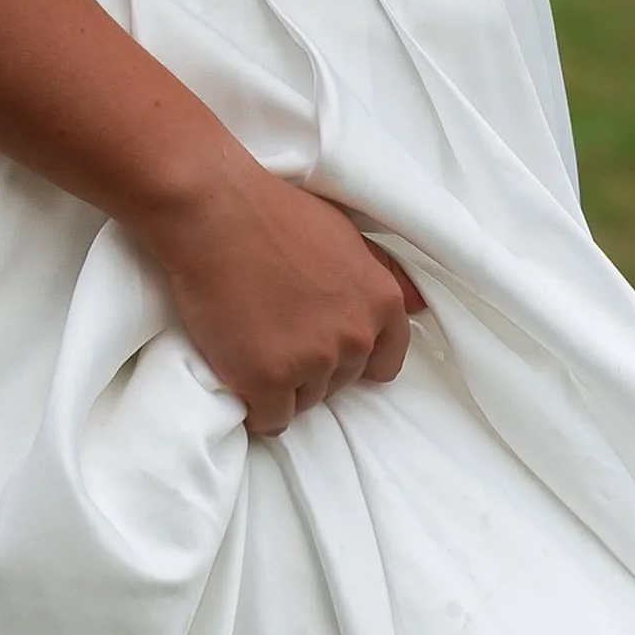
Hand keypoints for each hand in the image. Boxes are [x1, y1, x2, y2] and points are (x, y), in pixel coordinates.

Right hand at [141, 157, 426, 437]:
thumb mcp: (348, 236)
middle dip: (310, 366)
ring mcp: (313, 361)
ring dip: (280, 384)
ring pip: (303, 402)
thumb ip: (384, 277)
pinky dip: (254, 405)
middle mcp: (356, 337)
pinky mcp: (268, 381)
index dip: (352, 358)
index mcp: (381, 302)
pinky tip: (239, 371)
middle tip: (274, 327)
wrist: (213, 214)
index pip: (384, 362)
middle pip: (339, 383)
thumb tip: (421, 305)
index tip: (323, 346)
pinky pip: (270, 420)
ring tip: (252, 340)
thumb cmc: (275, 215)